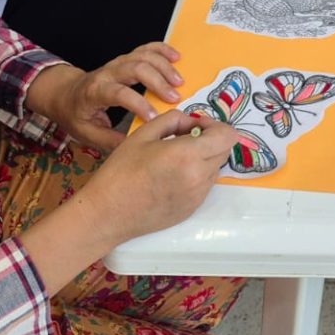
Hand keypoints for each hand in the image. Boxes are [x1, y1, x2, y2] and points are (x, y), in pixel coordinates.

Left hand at [29, 44, 189, 150]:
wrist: (65, 93)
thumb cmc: (76, 115)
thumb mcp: (86, 133)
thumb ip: (111, 140)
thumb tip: (136, 146)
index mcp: (95, 92)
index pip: (119, 93)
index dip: (138, 104)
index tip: (154, 118)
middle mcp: (107, 73)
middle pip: (135, 68)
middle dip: (158, 82)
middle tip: (175, 97)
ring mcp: (117, 63)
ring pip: (142, 56)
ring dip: (163, 66)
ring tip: (180, 81)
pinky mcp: (125, 59)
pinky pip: (144, 48)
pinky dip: (161, 49)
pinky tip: (176, 56)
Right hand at [81, 109, 241, 241]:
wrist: (107, 213)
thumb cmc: (120, 171)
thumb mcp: (144, 134)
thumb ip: (174, 120)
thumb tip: (192, 122)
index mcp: (188, 155)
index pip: (228, 135)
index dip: (215, 126)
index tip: (196, 127)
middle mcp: (199, 177)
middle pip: (225, 151)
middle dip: (211, 140)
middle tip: (186, 140)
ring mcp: (198, 196)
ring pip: (216, 168)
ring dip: (205, 158)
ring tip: (177, 159)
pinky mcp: (192, 209)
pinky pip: (205, 185)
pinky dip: (197, 176)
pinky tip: (173, 177)